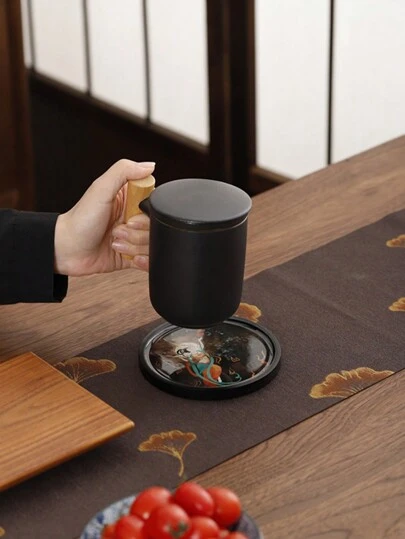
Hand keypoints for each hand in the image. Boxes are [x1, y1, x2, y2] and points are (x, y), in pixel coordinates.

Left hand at [54, 159, 154, 275]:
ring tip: (115, 241)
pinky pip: (150, 260)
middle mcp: (132, 218)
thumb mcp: (100, 189)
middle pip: (155, 227)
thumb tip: (149, 165)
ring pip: (152, 244)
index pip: (154, 204)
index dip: (146, 213)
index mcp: (128, 200)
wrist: (66, 250)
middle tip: (118, 230)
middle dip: (137, 232)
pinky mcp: (132, 256)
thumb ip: (124, 171)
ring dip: (133, 246)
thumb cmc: (79, 220)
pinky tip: (123, 253)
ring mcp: (133, 238)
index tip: (131, 216)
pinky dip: (139, 260)